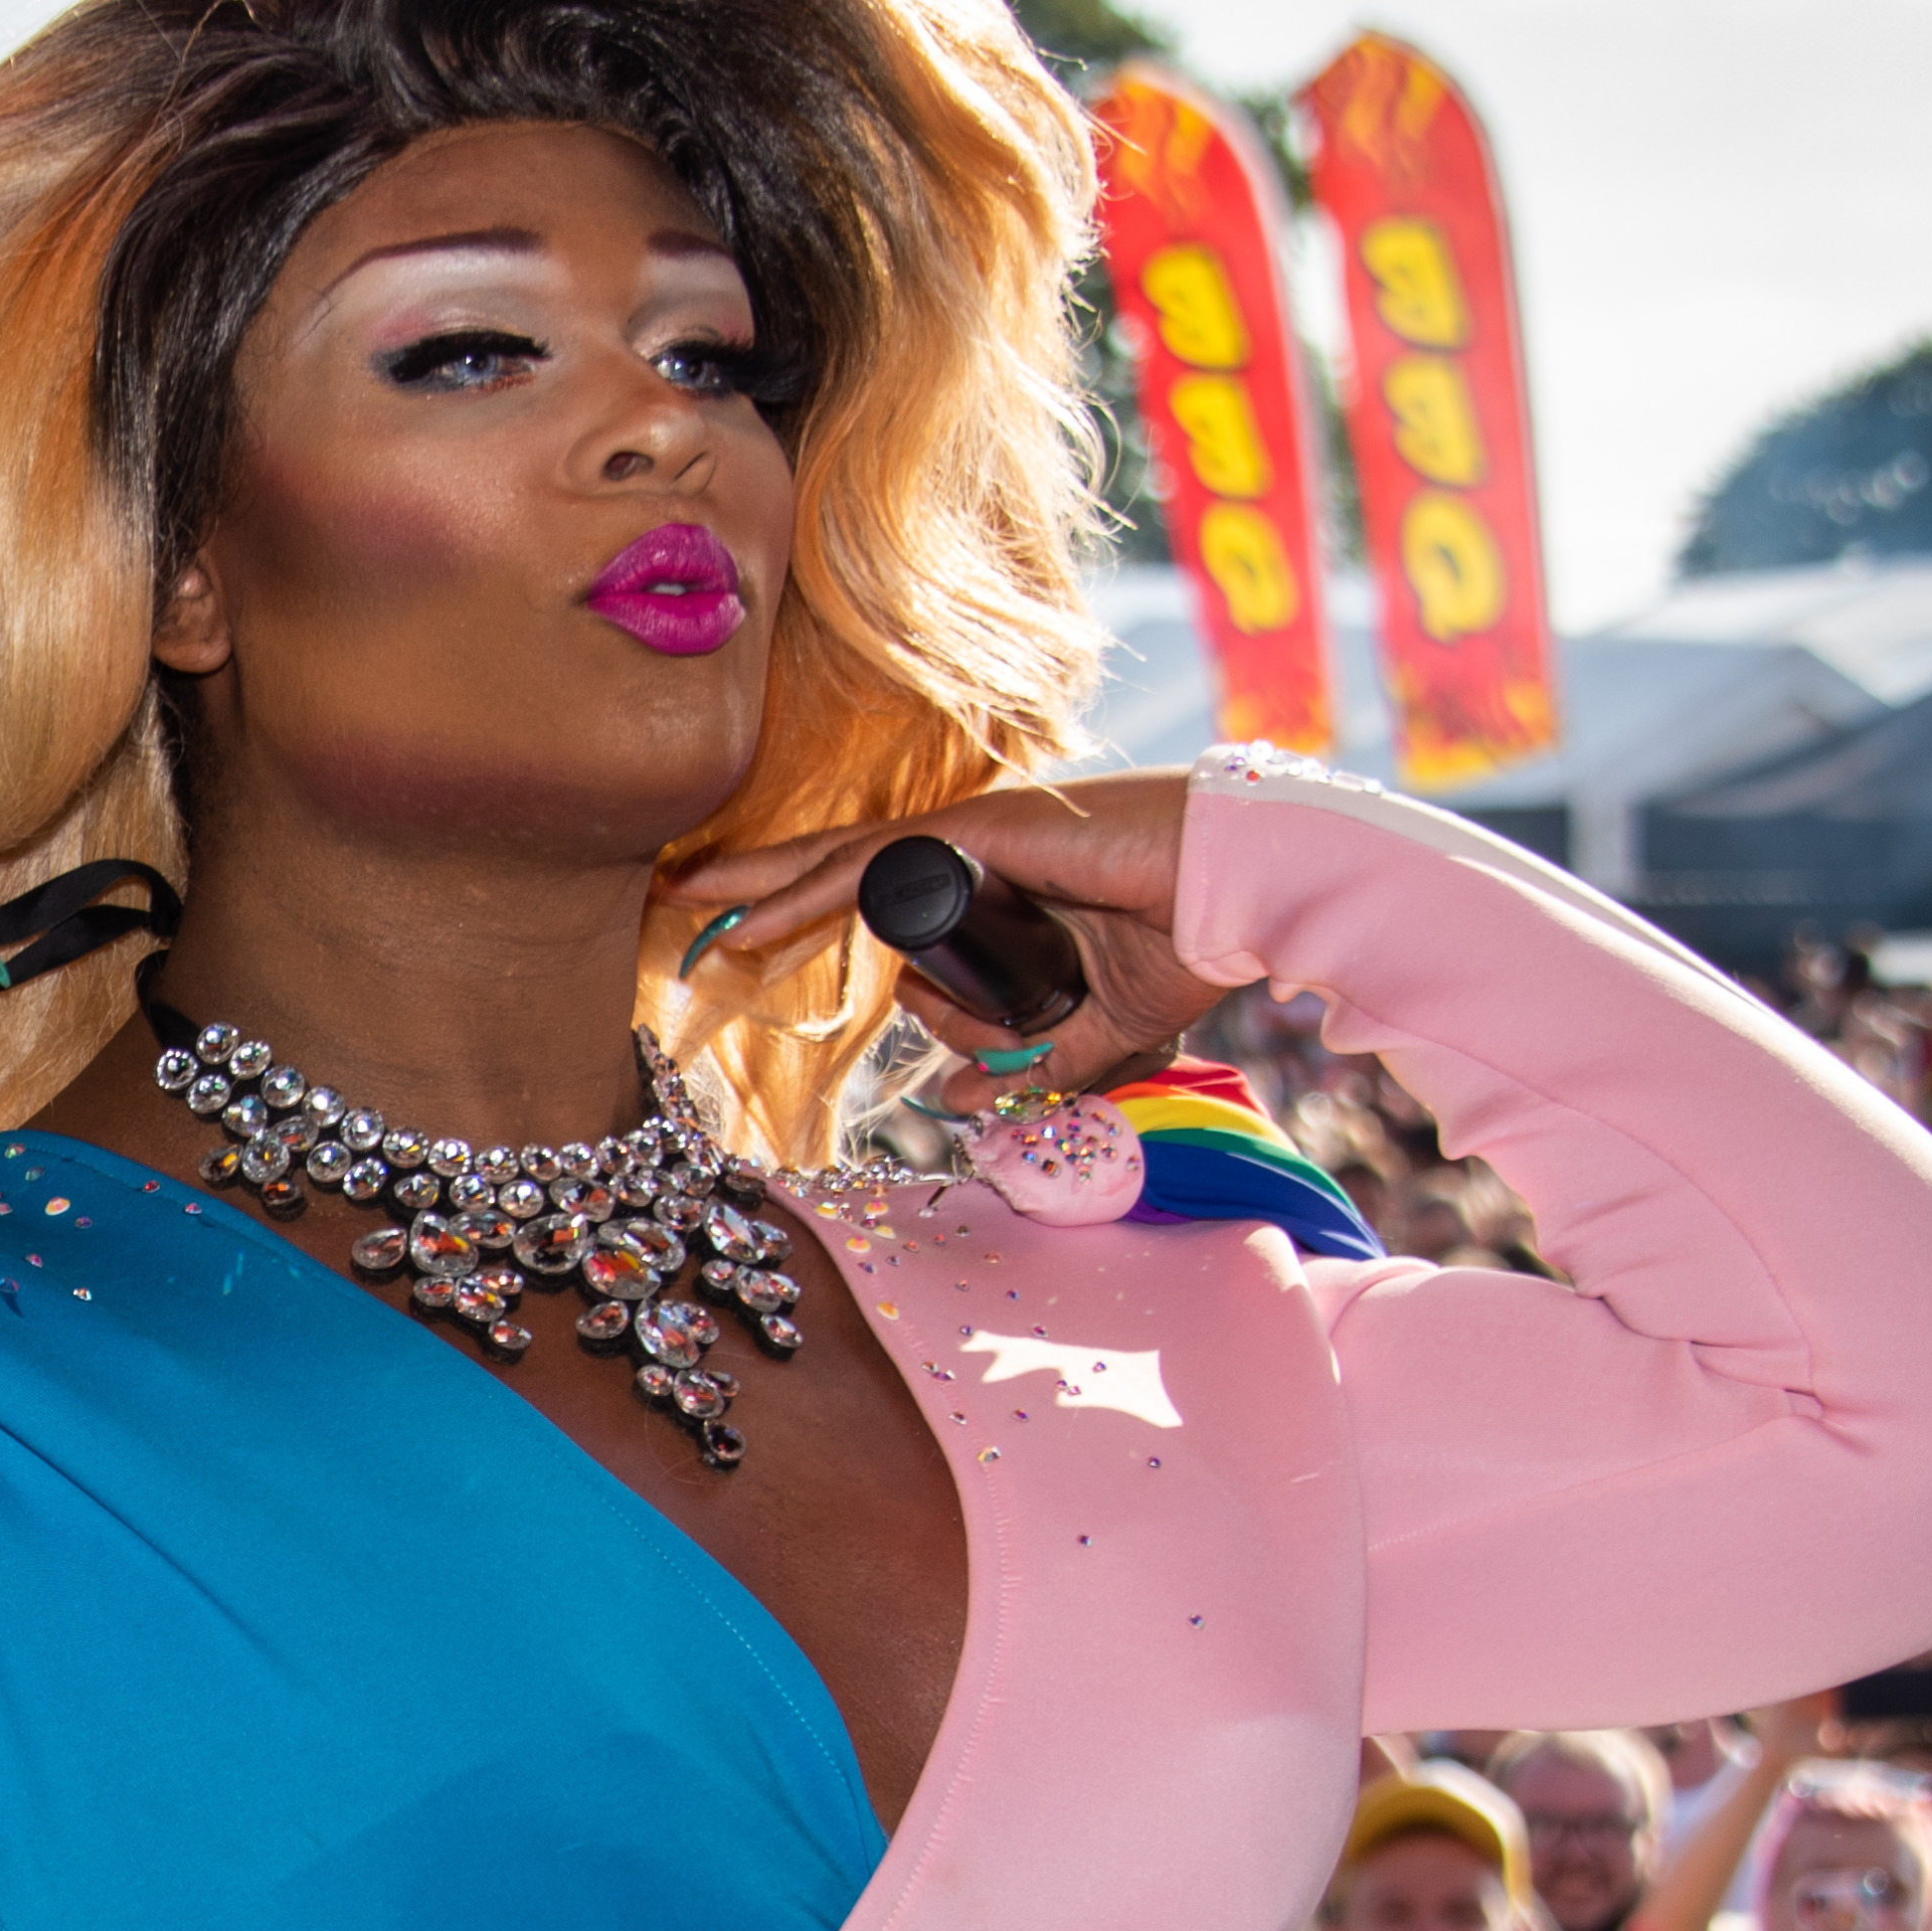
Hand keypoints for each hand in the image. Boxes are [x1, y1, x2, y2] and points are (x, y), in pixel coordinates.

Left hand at [652, 769, 1215, 1090]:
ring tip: (694, 906)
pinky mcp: (980, 831)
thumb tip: (961, 1099)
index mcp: (995, 885)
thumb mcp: (1095, 1027)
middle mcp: (974, 852)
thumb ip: (1032, 1060)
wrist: (1240, 892)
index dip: (823, 914)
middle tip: (691, 908)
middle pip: (844, 869)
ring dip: (764, 887)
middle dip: (766, 890)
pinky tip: (749, 916)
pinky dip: (806, 891)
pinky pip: (872, 866)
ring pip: (843, 862)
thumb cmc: (1185, 942)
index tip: (783, 956)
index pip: (885, 896)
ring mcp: (973, 836)